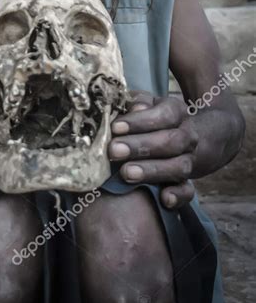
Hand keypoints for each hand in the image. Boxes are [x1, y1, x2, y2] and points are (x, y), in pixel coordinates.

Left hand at [108, 91, 198, 209]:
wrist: (181, 134)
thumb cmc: (151, 116)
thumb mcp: (144, 103)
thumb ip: (137, 103)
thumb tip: (134, 108)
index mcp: (176, 111)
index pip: (164, 115)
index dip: (140, 122)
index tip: (115, 127)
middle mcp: (187, 135)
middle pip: (171, 141)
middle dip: (141, 146)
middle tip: (114, 151)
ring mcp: (189, 159)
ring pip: (179, 166)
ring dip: (152, 171)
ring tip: (126, 173)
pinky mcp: (187, 181)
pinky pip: (188, 191)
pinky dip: (177, 195)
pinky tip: (163, 199)